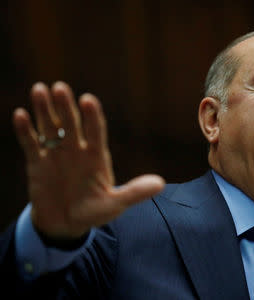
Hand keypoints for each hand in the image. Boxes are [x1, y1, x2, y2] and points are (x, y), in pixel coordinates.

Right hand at [12, 81, 164, 239]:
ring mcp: (57, 155)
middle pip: (71, 124)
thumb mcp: (115, 204)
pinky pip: (31, 145)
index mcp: (97, 156)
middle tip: (60, 88)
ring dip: (45, 111)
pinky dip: (25, 131)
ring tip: (39, 89)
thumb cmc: (94, 212)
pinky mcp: (38, 164)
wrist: (66, 224)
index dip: (92, 117)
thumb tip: (160, 184)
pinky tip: (20, 114)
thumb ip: (134, 193)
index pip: (96, 131)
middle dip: (66, 106)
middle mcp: (77, 150)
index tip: (88, 100)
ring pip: (50, 128)